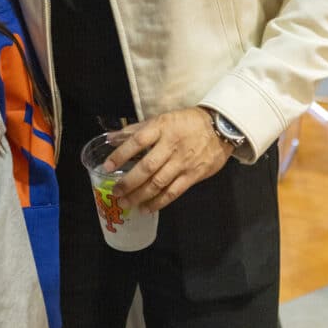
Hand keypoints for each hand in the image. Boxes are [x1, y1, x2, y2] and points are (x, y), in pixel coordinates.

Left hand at [102, 107, 232, 212]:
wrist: (220, 128)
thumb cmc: (186, 122)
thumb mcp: (162, 119)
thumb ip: (136, 130)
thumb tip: (111, 137)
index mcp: (161, 127)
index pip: (137, 141)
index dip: (121, 154)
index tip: (107, 166)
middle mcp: (171, 145)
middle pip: (147, 166)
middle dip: (129, 182)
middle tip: (116, 193)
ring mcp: (183, 162)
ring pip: (159, 182)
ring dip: (140, 195)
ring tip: (126, 203)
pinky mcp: (193, 175)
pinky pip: (174, 191)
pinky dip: (159, 202)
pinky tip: (146, 208)